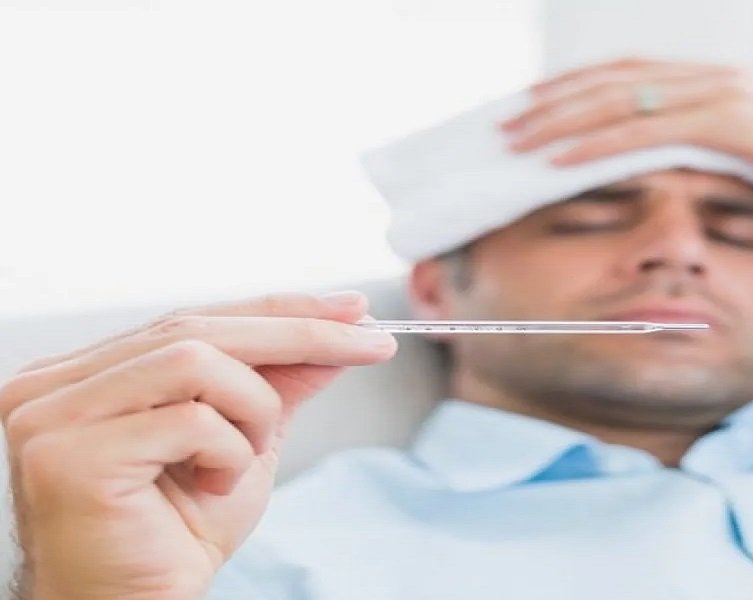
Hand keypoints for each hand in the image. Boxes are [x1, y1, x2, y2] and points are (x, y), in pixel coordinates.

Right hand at [0, 292, 396, 599]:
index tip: (355, 308)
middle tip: (371, 343)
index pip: (193, 318)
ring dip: (252, 408)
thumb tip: (343, 328)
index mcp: (85, 375)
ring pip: (195, 361)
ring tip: (249, 455)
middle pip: (194, 328)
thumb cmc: (177, 534)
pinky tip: (213, 487)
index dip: (279, 310)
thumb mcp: (246, 441)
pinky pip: (190, 420)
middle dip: (298, 333)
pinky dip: (229, 451)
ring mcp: (50, 417)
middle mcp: (52, 386)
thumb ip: (280, 382)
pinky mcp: (70, 456)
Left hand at [503, 58, 752, 199]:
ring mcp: (723, 93)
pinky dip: (597, 145)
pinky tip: (558, 160)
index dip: (576, 87)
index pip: (631, 74)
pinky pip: (648, 133)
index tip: (533, 105)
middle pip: (613, 81)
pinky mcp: (734, 122)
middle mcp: (713, 75)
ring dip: (560, 120)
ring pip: (620, 101)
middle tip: (502, 123)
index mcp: (718, 78)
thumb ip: (722, 145)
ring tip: (514, 142)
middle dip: (552, 101)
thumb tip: (681, 167)